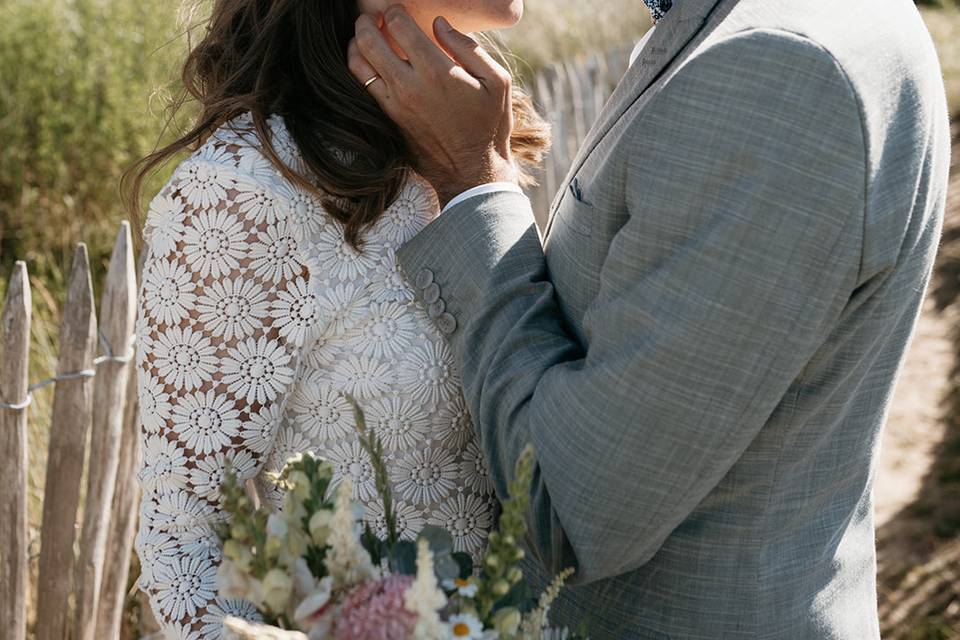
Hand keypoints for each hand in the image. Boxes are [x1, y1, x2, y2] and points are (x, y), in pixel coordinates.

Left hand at [348, 5, 517, 206]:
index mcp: (437, 70)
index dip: (394, 11)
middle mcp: (409, 85)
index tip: (398, 10)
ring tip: (367, 35)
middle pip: (368, 39)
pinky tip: (370, 60)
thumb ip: (468, 48)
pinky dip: (359, 66)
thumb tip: (440, 24)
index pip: (399, 25)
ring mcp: (395, 103)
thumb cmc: (489, 126)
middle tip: (375, 16)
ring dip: (358, 42)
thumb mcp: (496, 82)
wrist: (472, 171)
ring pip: (358, 62)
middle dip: (367, 21)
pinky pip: (363, 84)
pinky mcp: (389, 117)